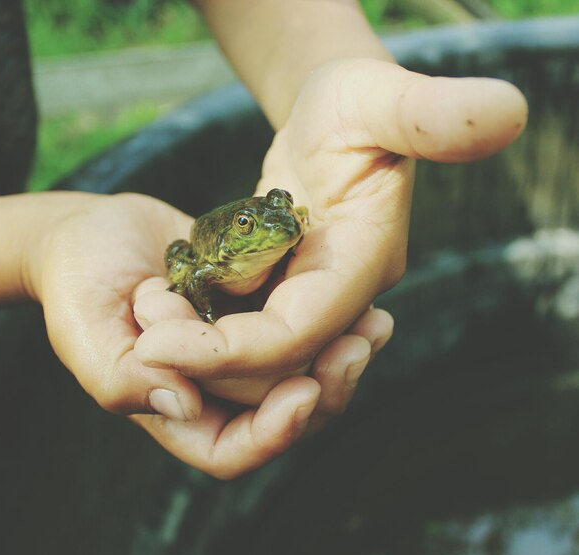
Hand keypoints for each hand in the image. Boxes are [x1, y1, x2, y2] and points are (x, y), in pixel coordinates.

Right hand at [28, 192, 392, 477]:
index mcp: (173, 407)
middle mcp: (213, 388)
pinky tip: (364, 303)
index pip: (230, 450)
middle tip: (357, 348)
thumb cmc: (78, 280)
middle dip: (324, 389)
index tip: (305, 393)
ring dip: (340, 359)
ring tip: (375, 325)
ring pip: (302, 376)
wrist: (95, 230)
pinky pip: (302, 333)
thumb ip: (122, 378)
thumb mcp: (85, 329)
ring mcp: (238, 352)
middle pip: (280, 417)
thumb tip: (183, 404)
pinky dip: (334, 323)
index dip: (272, 433)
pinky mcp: (254, 314)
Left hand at [134, 58, 527, 376]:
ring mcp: (315, 297)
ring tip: (145, 326)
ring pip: (260, 354)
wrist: (337, 118)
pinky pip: (248, 329)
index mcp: (363, 262)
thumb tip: (508, 112)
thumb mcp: (382, 99)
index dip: (239, 349)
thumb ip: (433, 114)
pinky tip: (166, 314)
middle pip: (279, 358)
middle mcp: (342, 293)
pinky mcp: (289, 291)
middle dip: (210, 360)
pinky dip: (208, 331)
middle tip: (142, 344)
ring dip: (202, 350)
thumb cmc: (357, 103)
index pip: (302, 329)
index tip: (162, 346)